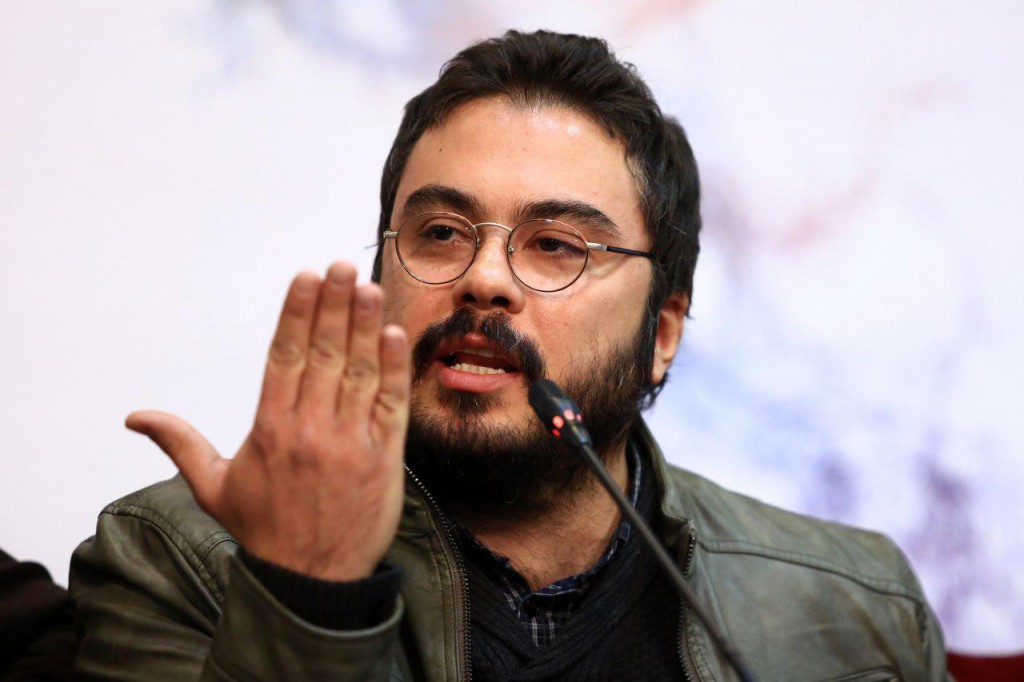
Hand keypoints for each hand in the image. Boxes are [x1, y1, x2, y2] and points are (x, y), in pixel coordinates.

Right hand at [126, 262, 409, 580]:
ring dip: (366, 327)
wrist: (310, 582)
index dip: (297, 313)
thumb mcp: (213, 487)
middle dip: (334, 306)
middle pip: (323, 355)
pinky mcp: (384, 459)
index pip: (284, 357)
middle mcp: (310, 430)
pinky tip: (395, 336)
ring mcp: (351, 443)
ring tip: (368, 288)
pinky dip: (394, 370)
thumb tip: (136, 417)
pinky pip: (390, 405)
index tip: (307, 277)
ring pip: (358, 373)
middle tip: (343, 267)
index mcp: (271, 430)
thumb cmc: (263, 530)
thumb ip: (181, 443)